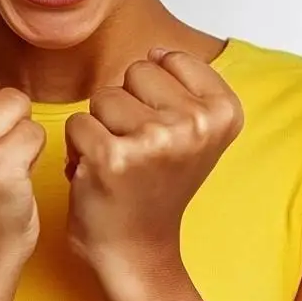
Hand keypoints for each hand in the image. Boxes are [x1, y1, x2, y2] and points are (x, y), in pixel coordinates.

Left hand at [64, 48, 241, 282]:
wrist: (138, 251)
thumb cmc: (156, 190)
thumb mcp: (194, 133)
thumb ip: (185, 87)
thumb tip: (157, 50)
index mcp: (224, 111)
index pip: (169, 59)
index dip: (153, 95)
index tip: (163, 134)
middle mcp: (196, 123)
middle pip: (135, 72)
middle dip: (125, 106)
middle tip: (136, 150)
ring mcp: (155, 138)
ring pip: (103, 96)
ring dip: (100, 126)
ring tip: (117, 161)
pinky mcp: (112, 157)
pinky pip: (77, 124)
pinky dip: (77, 148)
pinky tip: (96, 173)